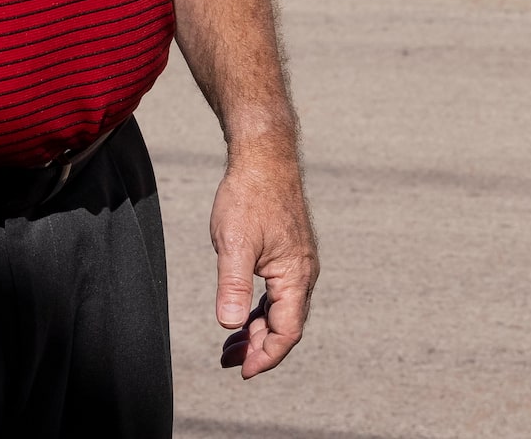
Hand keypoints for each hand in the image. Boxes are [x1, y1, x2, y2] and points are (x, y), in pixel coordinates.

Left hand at [210, 147, 316, 378]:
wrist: (263, 157)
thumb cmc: (249, 196)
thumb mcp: (233, 243)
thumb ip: (233, 286)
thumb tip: (230, 326)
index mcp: (295, 274)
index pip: (287, 331)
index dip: (266, 356)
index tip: (242, 372)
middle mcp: (303, 272)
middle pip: (286, 325)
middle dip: (258, 348)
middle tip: (228, 362)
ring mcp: (297, 262)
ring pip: (281, 310)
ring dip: (257, 331)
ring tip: (229, 347)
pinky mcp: (287, 253)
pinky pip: (277, 293)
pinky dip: (259, 310)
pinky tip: (241, 315)